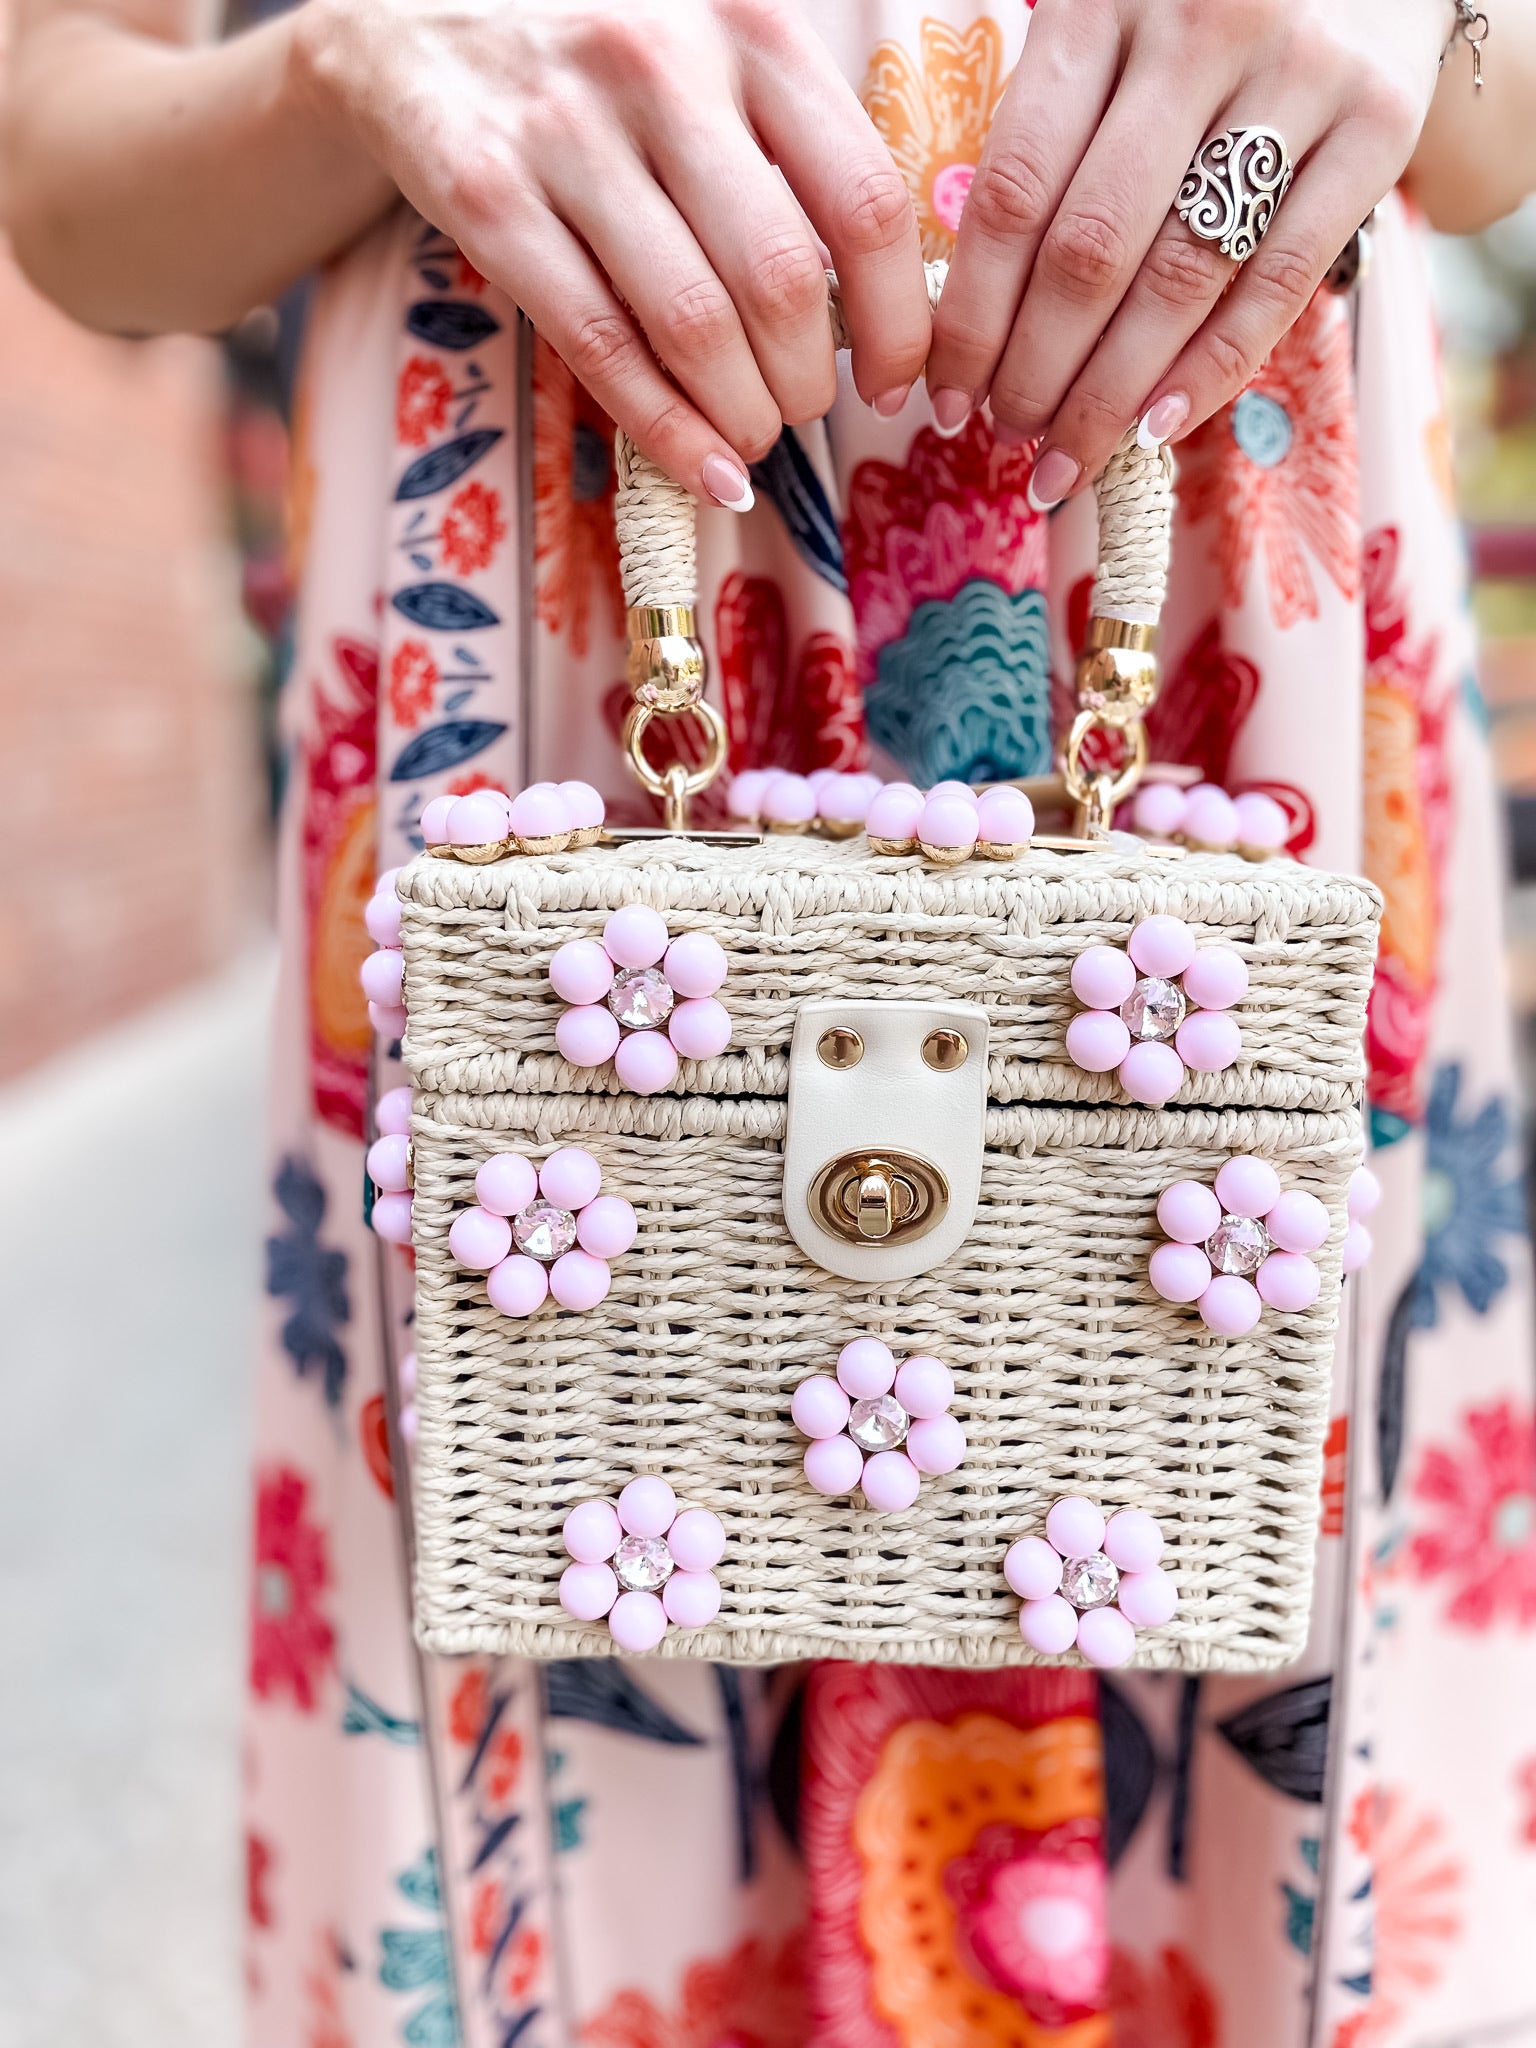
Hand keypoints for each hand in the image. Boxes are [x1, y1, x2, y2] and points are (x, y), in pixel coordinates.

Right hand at [294, 0, 929, 504]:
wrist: (414, 9)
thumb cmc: (604, 62)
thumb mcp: (716, 54)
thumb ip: (795, 147)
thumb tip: (878, 308)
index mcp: (750, 27)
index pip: (864, 202)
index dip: (895, 319)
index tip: (897, 378)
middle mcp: (662, 66)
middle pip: (779, 279)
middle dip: (808, 381)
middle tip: (802, 408)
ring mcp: (567, 130)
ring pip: (693, 324)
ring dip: (740, 416)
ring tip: (750, 439)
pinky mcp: (488, 194)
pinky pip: (599, 344)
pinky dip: (665, 431)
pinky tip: (705, 471)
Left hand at [927, 0, 1446, 505]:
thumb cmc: (1205, 5)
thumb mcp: (1112, 28)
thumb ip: (1055, 135)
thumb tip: (975, 314)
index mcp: (1100, 2)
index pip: (1014, 193)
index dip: (971, 317)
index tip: (944, 397)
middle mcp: (1199, 26)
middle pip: (1090, 250)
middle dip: (1035, 371)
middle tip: (1007, 437)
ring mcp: (1298, 70)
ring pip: (1180, 278)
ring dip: (1110, 393)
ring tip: (1066, 457)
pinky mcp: (1381, 120)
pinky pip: (1278, 282)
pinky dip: (1210, 371)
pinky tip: (1156, 429)